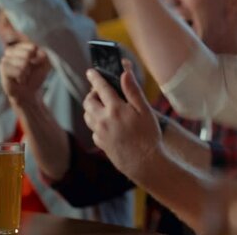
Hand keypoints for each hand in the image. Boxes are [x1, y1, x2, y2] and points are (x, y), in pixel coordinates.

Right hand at [0, 42, 50, 102]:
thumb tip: (31, 54)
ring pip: (24, 62)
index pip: (31, 46)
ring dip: (27, 72)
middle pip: (28, 53)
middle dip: (32, 65)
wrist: (29, 91)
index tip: (35, 62)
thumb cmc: (35, 75)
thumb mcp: (45, 63)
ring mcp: (5, 59)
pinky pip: (18, 71)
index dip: (37, 56)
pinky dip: (22, 77)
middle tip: (28, 71)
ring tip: (23, 76)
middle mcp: (11, 51)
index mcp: (20, 46)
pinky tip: (19, 80)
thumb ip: (42, 54)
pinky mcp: (2, 69)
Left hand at [82, 60, 161, 176]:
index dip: (95, 78)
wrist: (145, 164)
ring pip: (87, 115)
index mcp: (115, 109)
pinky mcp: (101, 144)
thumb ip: (133, 90)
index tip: (90, 71)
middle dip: (92, 94)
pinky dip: (96, 123)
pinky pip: (93, 130)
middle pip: (88, 102)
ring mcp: (100, 133)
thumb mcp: (145, 110)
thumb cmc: (148, 136)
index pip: (101, 88)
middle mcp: (103, 120)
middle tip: (100, 92)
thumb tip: (125, 72)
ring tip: (102, 106)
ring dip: (91, 108)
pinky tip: (107, 124)